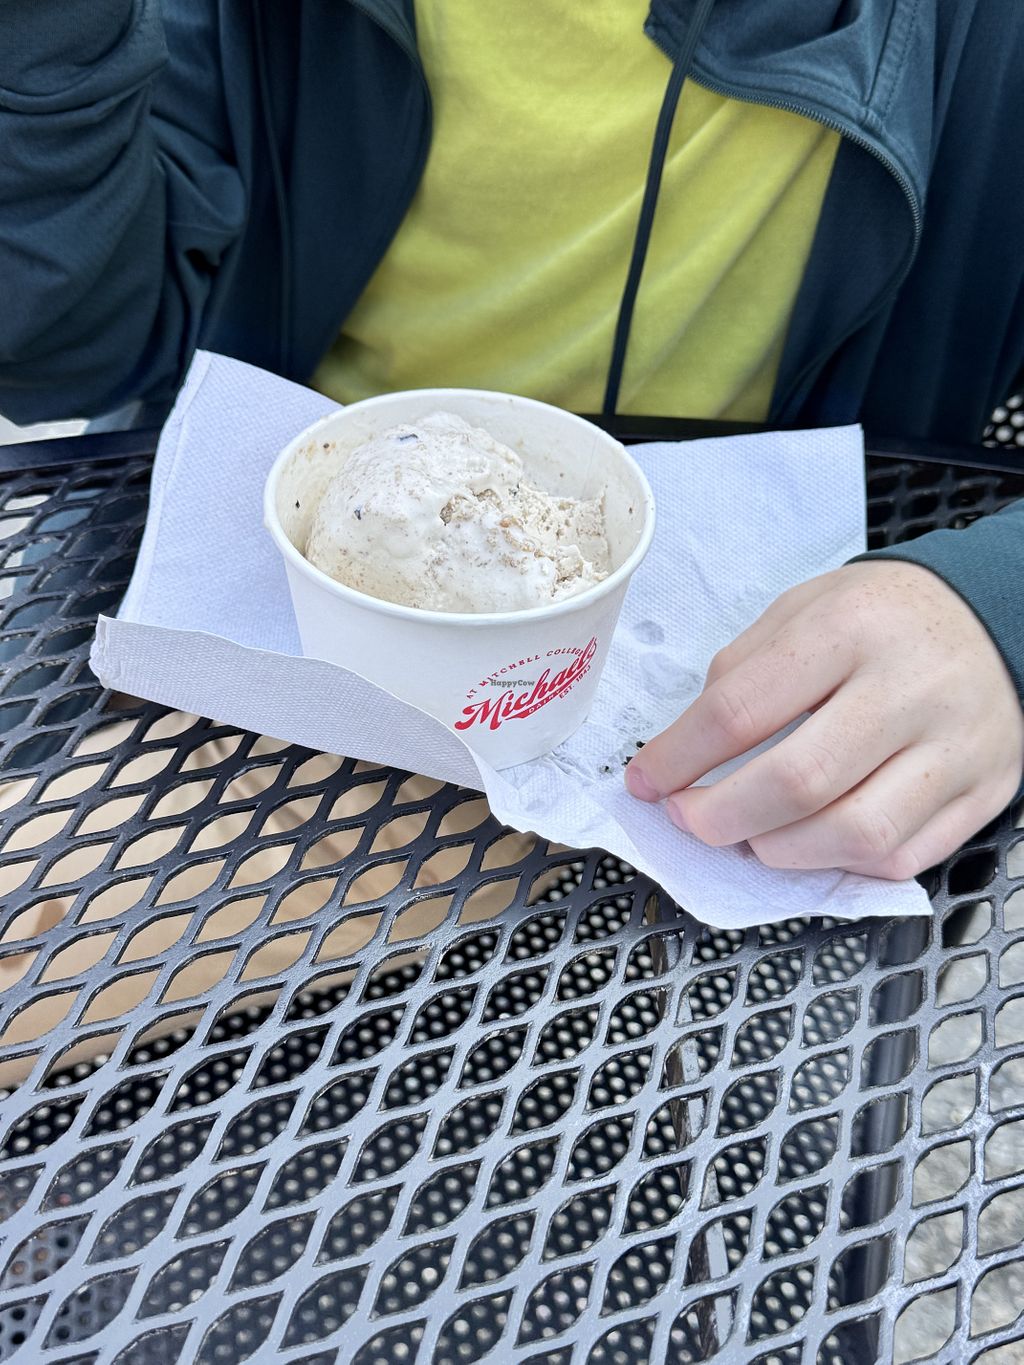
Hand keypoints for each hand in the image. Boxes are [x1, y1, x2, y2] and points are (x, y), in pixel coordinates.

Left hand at [624, 561, 1023, 878]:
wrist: (993, 615)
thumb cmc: (880, 618)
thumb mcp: (802, 610)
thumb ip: (741, 674)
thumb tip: (685, 751)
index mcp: (848, 629)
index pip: (742, 710)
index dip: (679, 758)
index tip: (644, 781)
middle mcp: (908, 688)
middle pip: (798, 782)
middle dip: (721, 816)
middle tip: (689, 818)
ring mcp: (954, 747)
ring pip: (855, 833)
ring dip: (780, 851)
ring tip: (749, 834)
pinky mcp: (983, 793)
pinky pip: (902, 857)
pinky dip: (841, 864)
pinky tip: (812, 841)